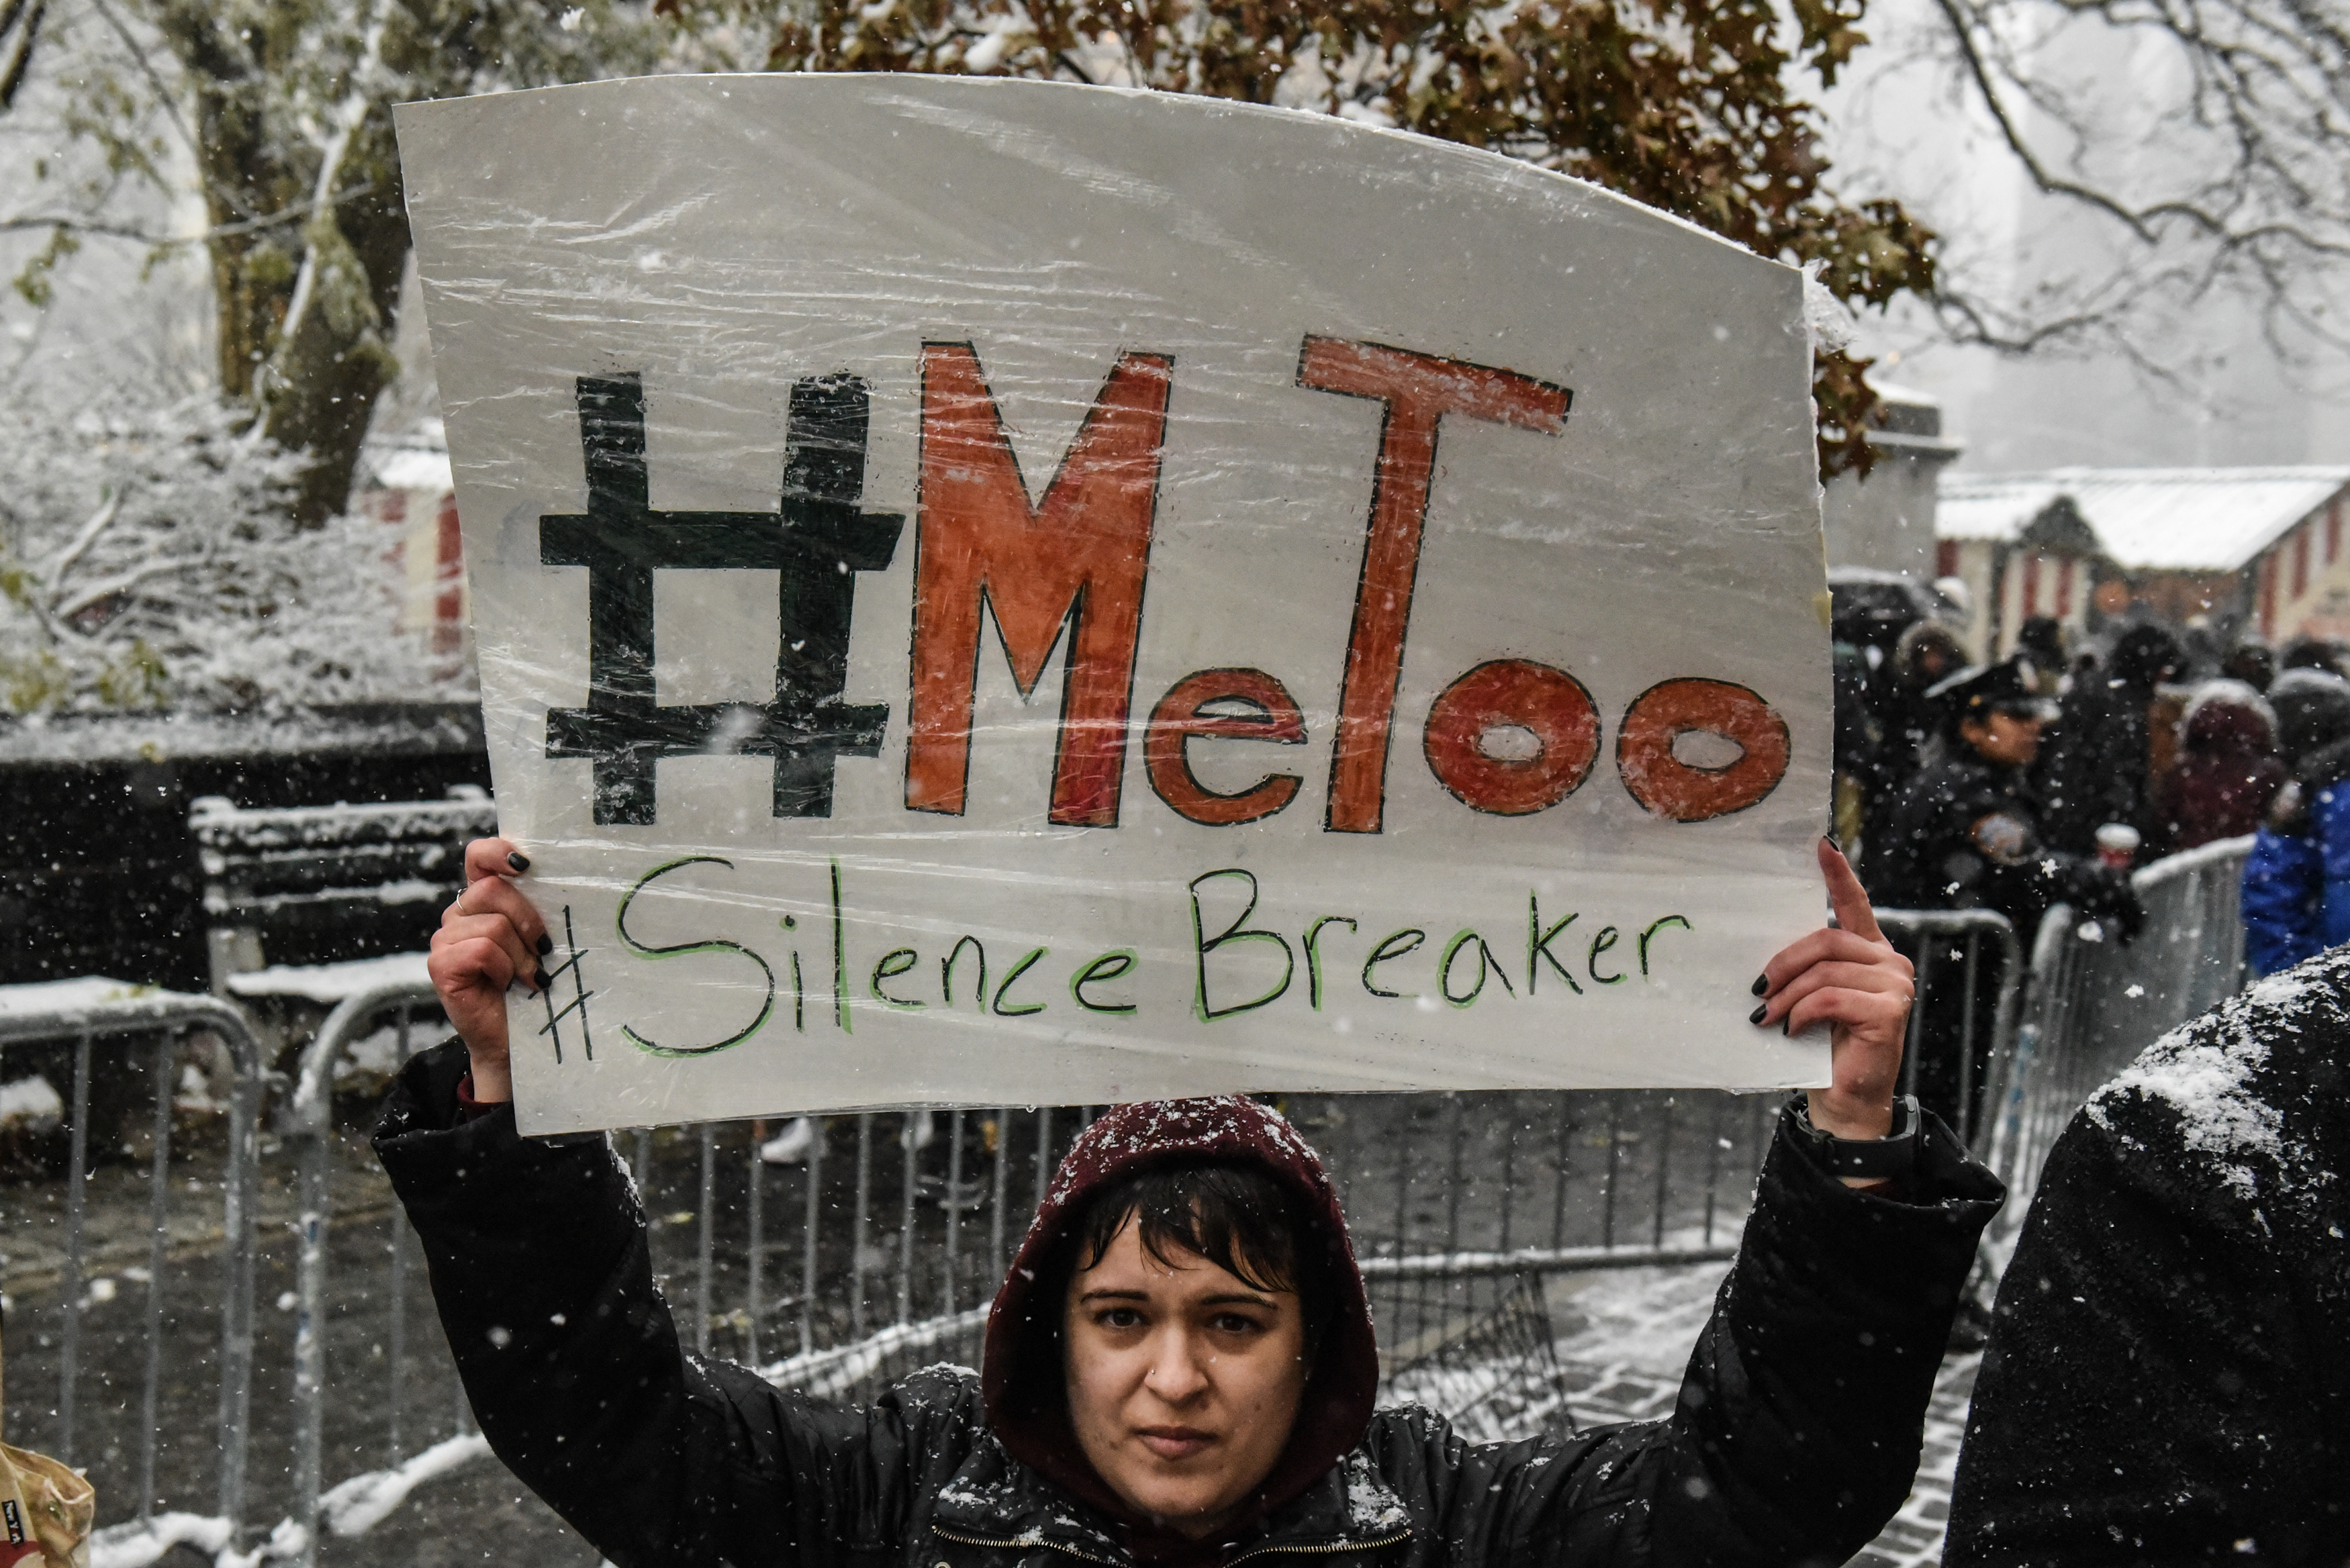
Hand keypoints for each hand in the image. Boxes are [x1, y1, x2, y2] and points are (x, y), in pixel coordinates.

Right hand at [426, 836, 548, 1104]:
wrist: (517, 1039)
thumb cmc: (536, 985)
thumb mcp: (542, 939)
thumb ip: (541, 908)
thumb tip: (571, 879)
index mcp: (484, 899)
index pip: (479, 856)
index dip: (498, 852)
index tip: (526, 866)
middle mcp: (460, 913)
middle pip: (494, 889)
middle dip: (529, 921)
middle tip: (543, 950)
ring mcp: (445, 938)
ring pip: (493, 925)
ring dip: (521, 954)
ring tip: (529, 975)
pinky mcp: (440, 965)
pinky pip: (481, 950)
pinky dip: (504, 969)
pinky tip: (507, 985)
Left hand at [1752, 838, 1912, 1146]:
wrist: (1845, 1099)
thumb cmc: (1822, 1048)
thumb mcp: (1810, 999)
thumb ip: (1804, 970)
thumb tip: (1762, 956)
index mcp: (1868, 952)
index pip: (1855, 904)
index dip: (1838, 874)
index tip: (1821, 845)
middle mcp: (1889, 962)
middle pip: (1826, 939)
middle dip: (1783, 963)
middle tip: (1757, 990)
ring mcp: (1895, 985)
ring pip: (1824, 970)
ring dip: (1787, 995)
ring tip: (1767, 1016)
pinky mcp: (1890, 1012)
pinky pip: (1831, 997)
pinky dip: (1803, 1012)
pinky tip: (1791, 1030)